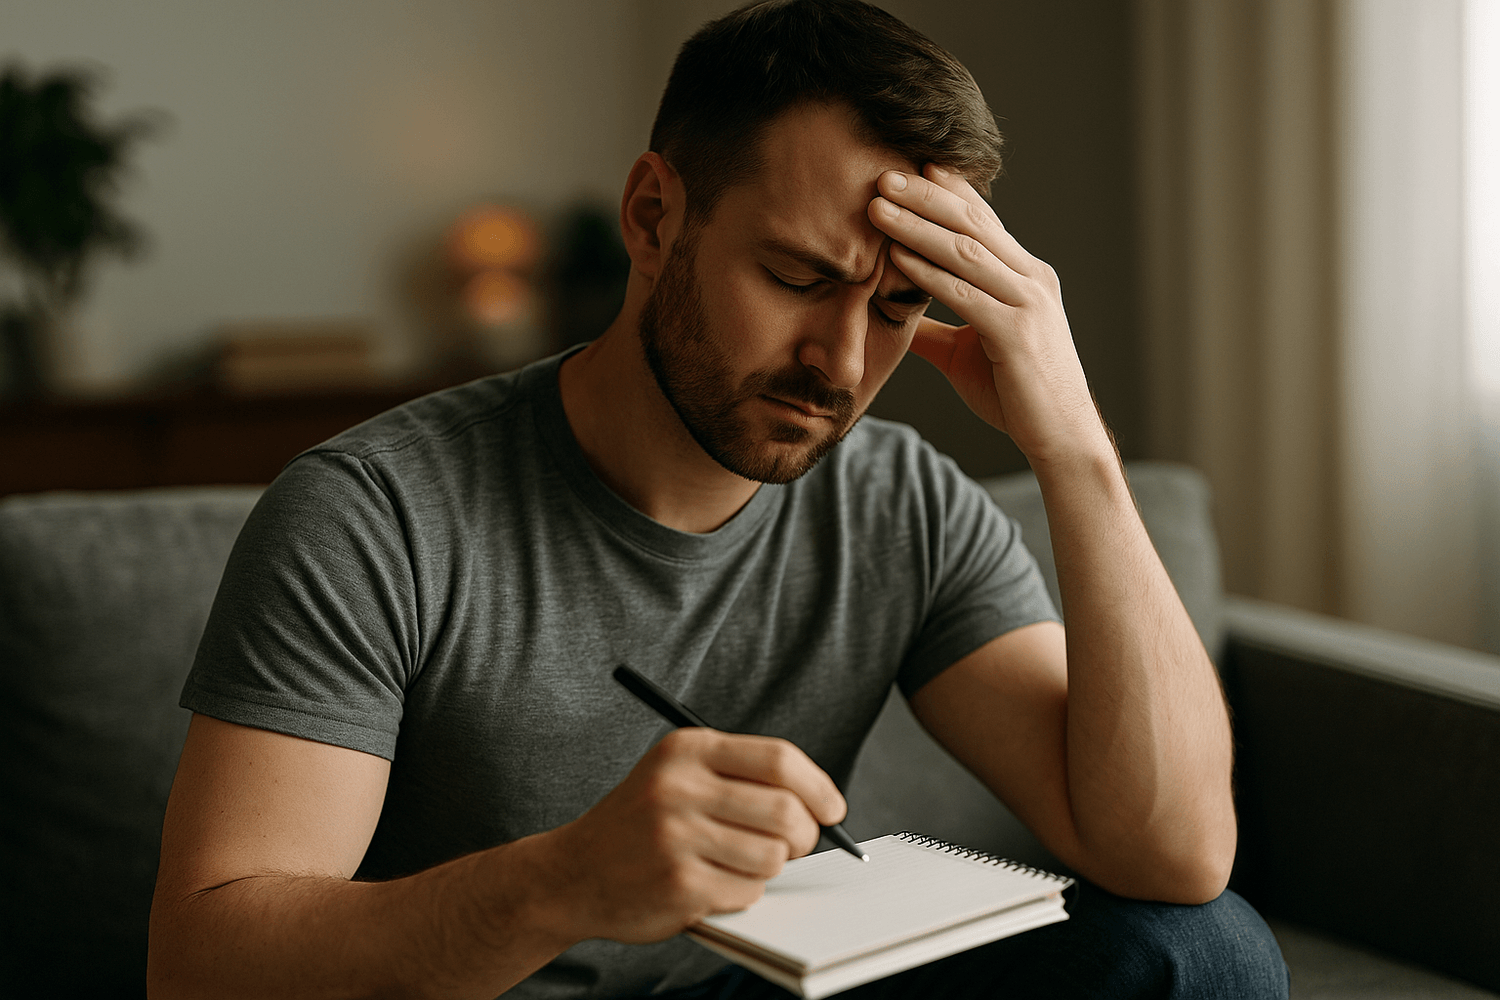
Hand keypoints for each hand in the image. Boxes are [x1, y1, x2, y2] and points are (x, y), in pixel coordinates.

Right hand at [538, 727, 845, 944]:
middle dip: (804, 835)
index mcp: (687, 749)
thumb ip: (740, 775)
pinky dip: (743, 892)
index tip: (832, 808)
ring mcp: (676, 837)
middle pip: (785, 810)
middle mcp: (680, 787)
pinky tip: (712, 883)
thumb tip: (820, 802)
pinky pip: (748, 891)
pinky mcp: (678, 884)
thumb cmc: (641, 823)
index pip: (779, 759)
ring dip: (770, 866)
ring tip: (740, 862)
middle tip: (794, 844)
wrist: (573, 872)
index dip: (818, 786)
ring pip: (773, 856)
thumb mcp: (678, 774)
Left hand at [868, 165, 1109, 464]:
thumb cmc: (1018, 396)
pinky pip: (964, 294)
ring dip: (917, 225)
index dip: (947, 191)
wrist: (1061, 438)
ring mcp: (1028, 304)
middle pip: (972, 223)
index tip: (911, 167)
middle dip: (925, 196)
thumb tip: (901, 319)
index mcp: (1025, 276)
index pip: (983, 220)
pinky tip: (896, 257)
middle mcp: (1031, 279)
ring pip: (965, 251)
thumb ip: (936, 330)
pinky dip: (927, 272)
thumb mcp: (969, 353)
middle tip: (884, 173)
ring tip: (878, 206)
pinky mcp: (1016, 334)